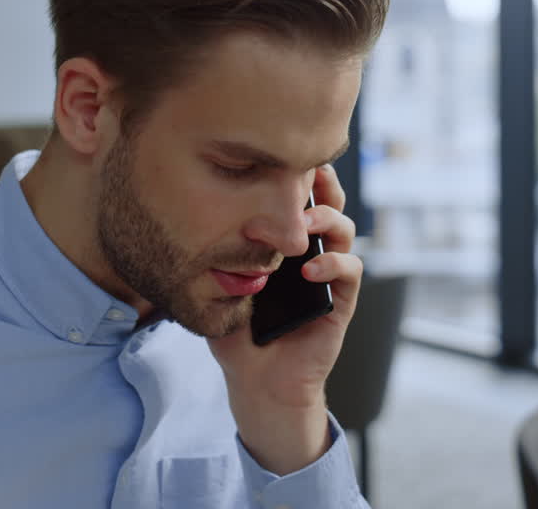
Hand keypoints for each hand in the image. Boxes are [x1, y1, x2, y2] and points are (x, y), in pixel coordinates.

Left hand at [207, 163, 360, 475]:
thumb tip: (187, 211)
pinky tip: (309, 270)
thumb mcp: (219, 284)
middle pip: (329, 201)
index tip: (277, 155)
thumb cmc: (237, 332)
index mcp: (285, 242)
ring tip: (306, 222)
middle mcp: (311, 251)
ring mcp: (329, 274)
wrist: (258, 383)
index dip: (295, 173)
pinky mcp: (340, 301)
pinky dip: (334, 264)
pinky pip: (350, 271)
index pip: (297, 197)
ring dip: (328, 218)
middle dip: (321, 182)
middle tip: (305, 173)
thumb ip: (213, 253)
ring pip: (345, 230)